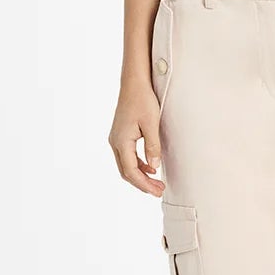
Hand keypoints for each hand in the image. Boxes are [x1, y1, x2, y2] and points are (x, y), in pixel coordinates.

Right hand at [108, 79, 165, 194]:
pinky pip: (127, 156)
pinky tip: (151, 168)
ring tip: (157, 183)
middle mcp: (115, 142)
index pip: (131, 171)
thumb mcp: (152, 124)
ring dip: (141, 175)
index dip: (144, 184)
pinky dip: (138, 165)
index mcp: (121, 141)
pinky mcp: (121, 135)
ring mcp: (116, 139)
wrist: (133, 83)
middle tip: (159, 191)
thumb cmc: (143, 100)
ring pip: (126, 165)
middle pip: (126, 172)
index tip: (157, 191)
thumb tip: (154, 168)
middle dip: (142, 184)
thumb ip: (152, 147)